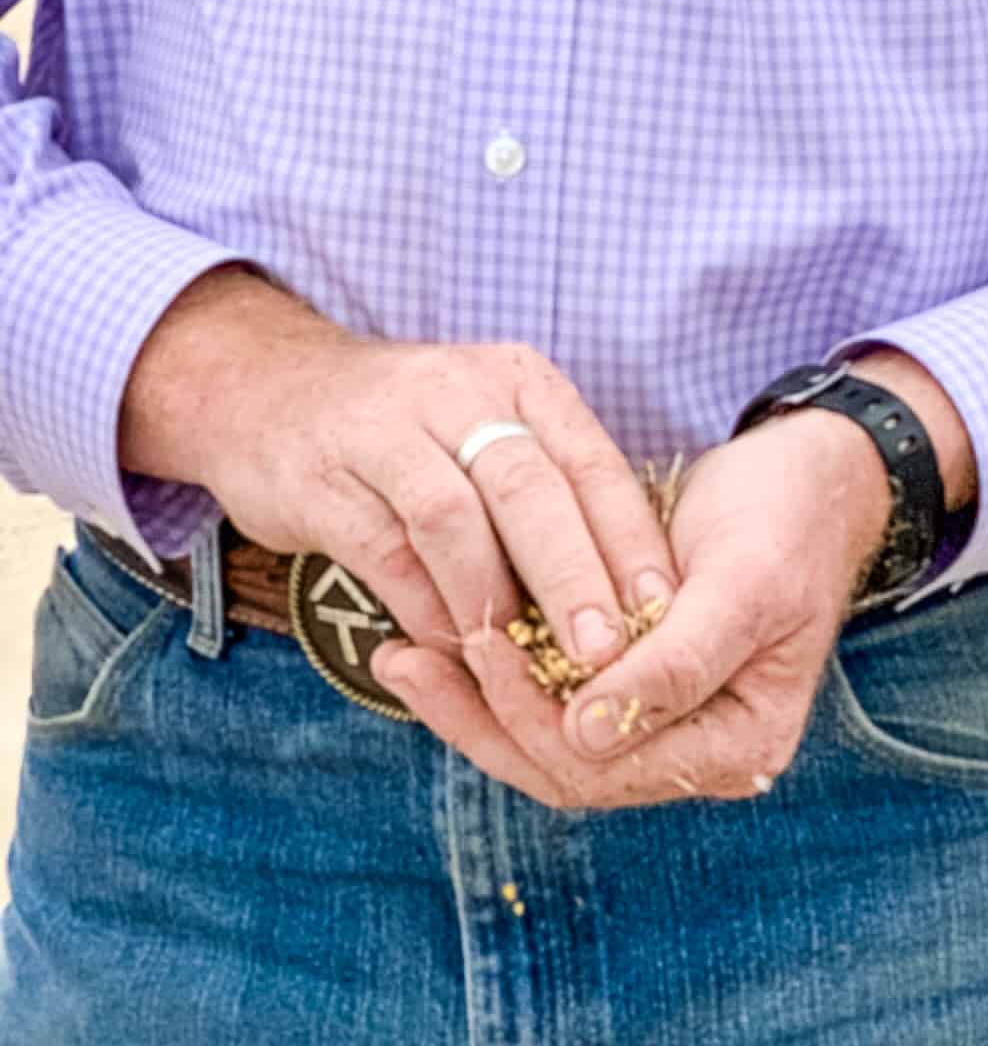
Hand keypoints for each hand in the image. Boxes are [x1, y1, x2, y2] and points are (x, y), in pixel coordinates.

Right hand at [120, 269, 679, 773]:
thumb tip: (627, 599)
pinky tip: (448, 651)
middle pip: (533, 489)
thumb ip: (549, 497)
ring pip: (455, 518)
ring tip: (524, 662)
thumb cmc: (409, 432)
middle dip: (574, 576)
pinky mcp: (322, 477)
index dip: (631, 542)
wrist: (265, 390)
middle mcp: (461, 392)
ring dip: (492, 598)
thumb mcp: (490, 433)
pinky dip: (421, 606)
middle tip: (603, 652)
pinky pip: (384, 549)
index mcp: (522, 383)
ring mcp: (385, 430)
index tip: (664, 612)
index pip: (594, 463)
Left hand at [375, 401, 893, 810]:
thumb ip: (675, 664)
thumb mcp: (742, 583)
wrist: (808, 476)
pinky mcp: (628, 688)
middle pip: (565, 769)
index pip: (610, 767)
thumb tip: (588, 734)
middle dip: (485, 717)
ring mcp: (661, 725)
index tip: (480, 646)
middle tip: (412, 658)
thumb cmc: (786, 520)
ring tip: (404, 657)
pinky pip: (550, 703)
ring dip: (474, 704)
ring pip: (545, 744)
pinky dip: (496, 678)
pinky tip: (439, 644)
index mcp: (739, 746)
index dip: (534, 718)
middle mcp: (697, 753)